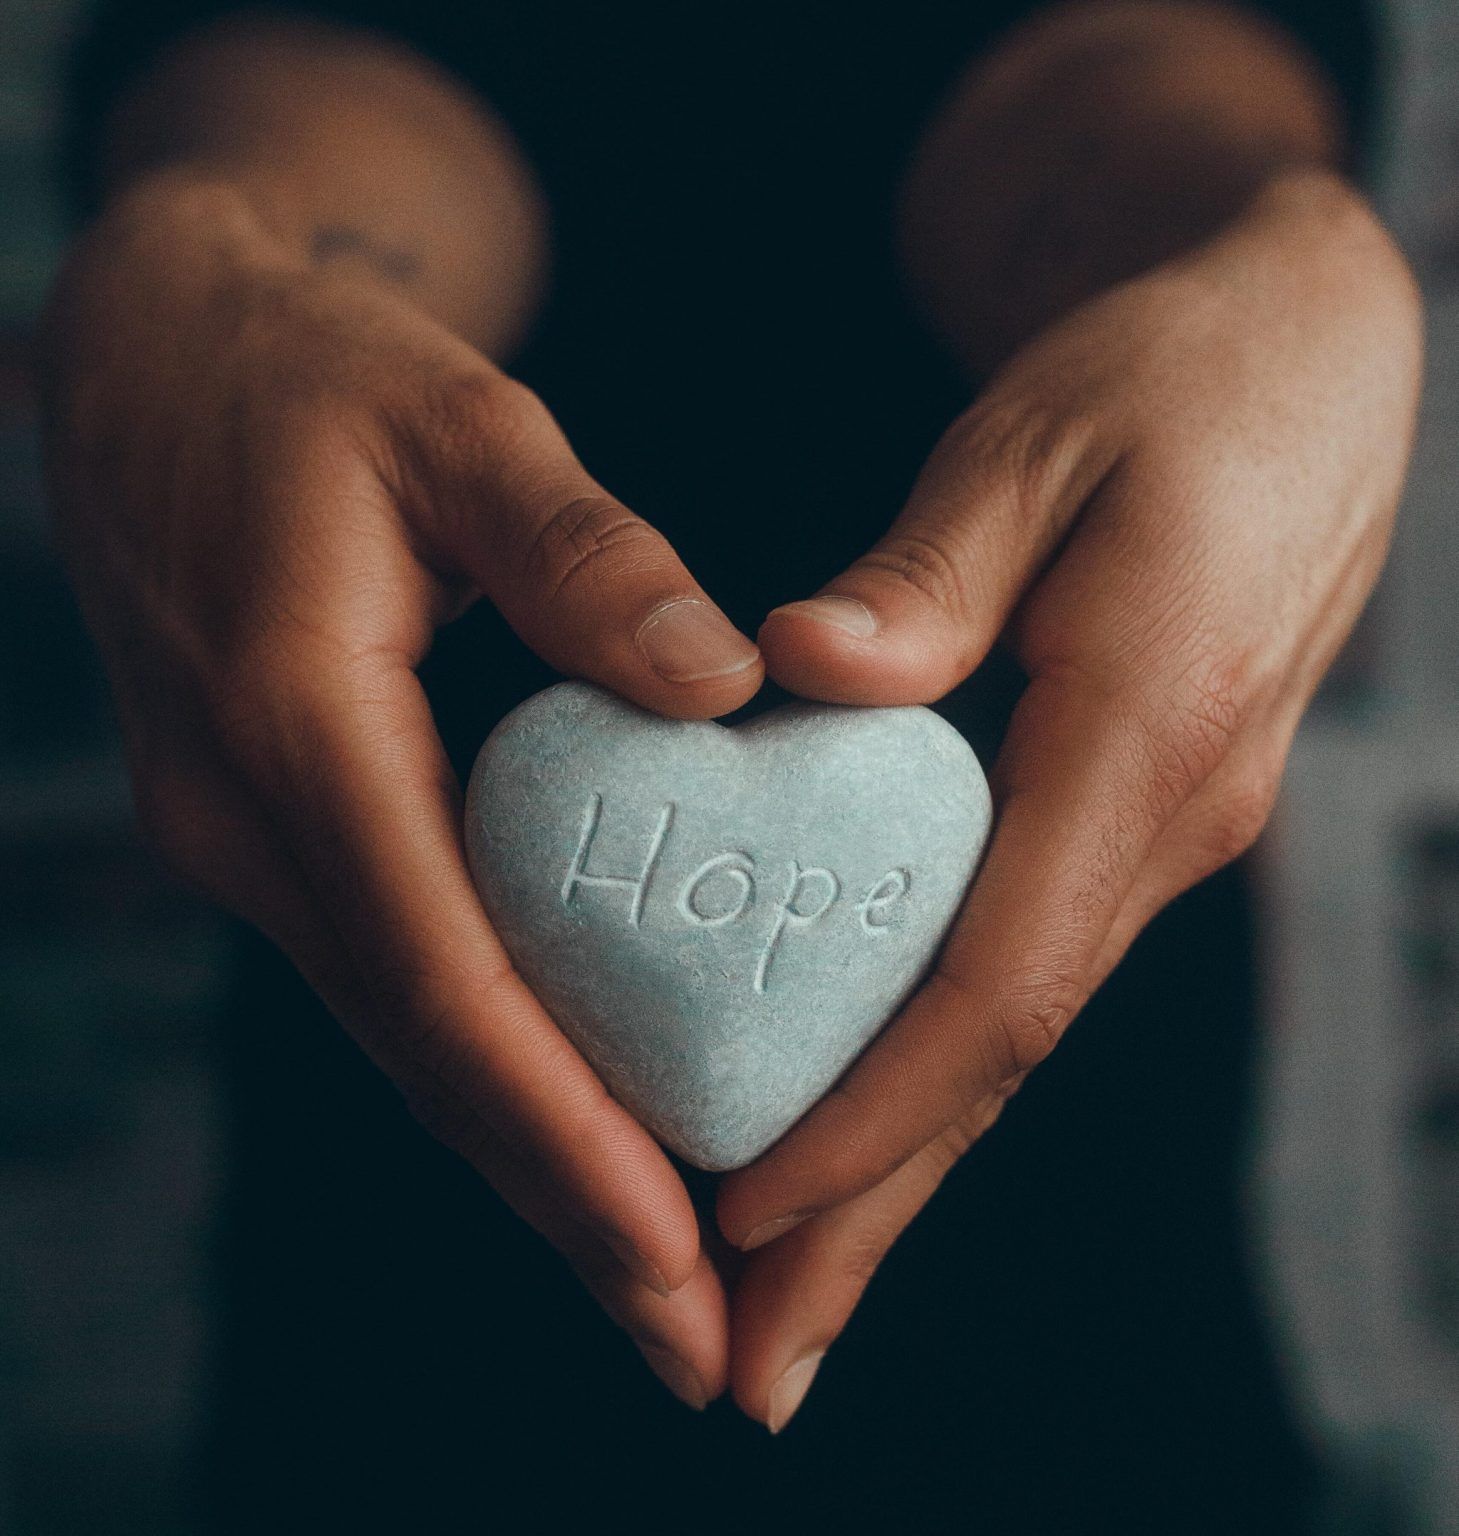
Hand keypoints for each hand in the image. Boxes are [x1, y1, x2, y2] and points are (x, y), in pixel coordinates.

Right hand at [40, 171, 764, 1408]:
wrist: (161, 359)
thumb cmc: (311, 375)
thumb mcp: (455, 422)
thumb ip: (583, 552)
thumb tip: (721, 682)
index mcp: (298, 724)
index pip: (441, 975)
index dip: (557, 1127)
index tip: (672, 1246)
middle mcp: (256, 821)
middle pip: (430, 1056)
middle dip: (562, 1209)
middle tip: (697, 1343)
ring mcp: (256, 838)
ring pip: (414, 1040)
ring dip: (532, 1166)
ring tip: (661, 1287)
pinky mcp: (287, 829)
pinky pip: (403, 980)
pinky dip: (495, 1074)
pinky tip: (576, 1132)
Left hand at [716, 170, 1421, 1427]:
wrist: (1296, 358)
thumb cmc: (1164, 376)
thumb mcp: (1035, 441)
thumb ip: (925, 577)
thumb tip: (789, 671)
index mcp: (1144, 734)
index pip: (996, 983)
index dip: (873, 1112)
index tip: (745, 1211)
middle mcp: (1164, 821)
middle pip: (998, 1063)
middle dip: (874, 1219)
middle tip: (748, 1364)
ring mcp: (1158, 832)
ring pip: (1005, 1040)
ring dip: (896, 1171)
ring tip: (778, 1295)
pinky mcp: (1126, 816)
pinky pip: (1015, 974)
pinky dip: (928, 1073)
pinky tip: (859, 1129)